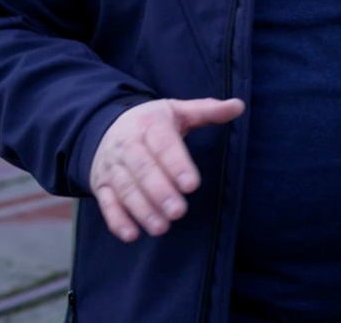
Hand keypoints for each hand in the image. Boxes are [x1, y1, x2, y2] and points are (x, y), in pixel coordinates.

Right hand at [89, 97, 243, 242]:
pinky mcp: (101, 185)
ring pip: (125, 189)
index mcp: (149, 125)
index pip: (163, 145)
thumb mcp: (178, 110)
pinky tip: (131, 235)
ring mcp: (112, 167)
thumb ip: (207, 110)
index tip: (192, 185)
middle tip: (179, 211)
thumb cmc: (152, 123)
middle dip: (160, 192)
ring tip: (161, 227)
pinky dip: (117, 220)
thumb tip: (239, 106)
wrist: (105, 125)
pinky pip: (106, 203)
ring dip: (142, 210)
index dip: (177, 165)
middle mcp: (127, 145)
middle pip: (142, 170)